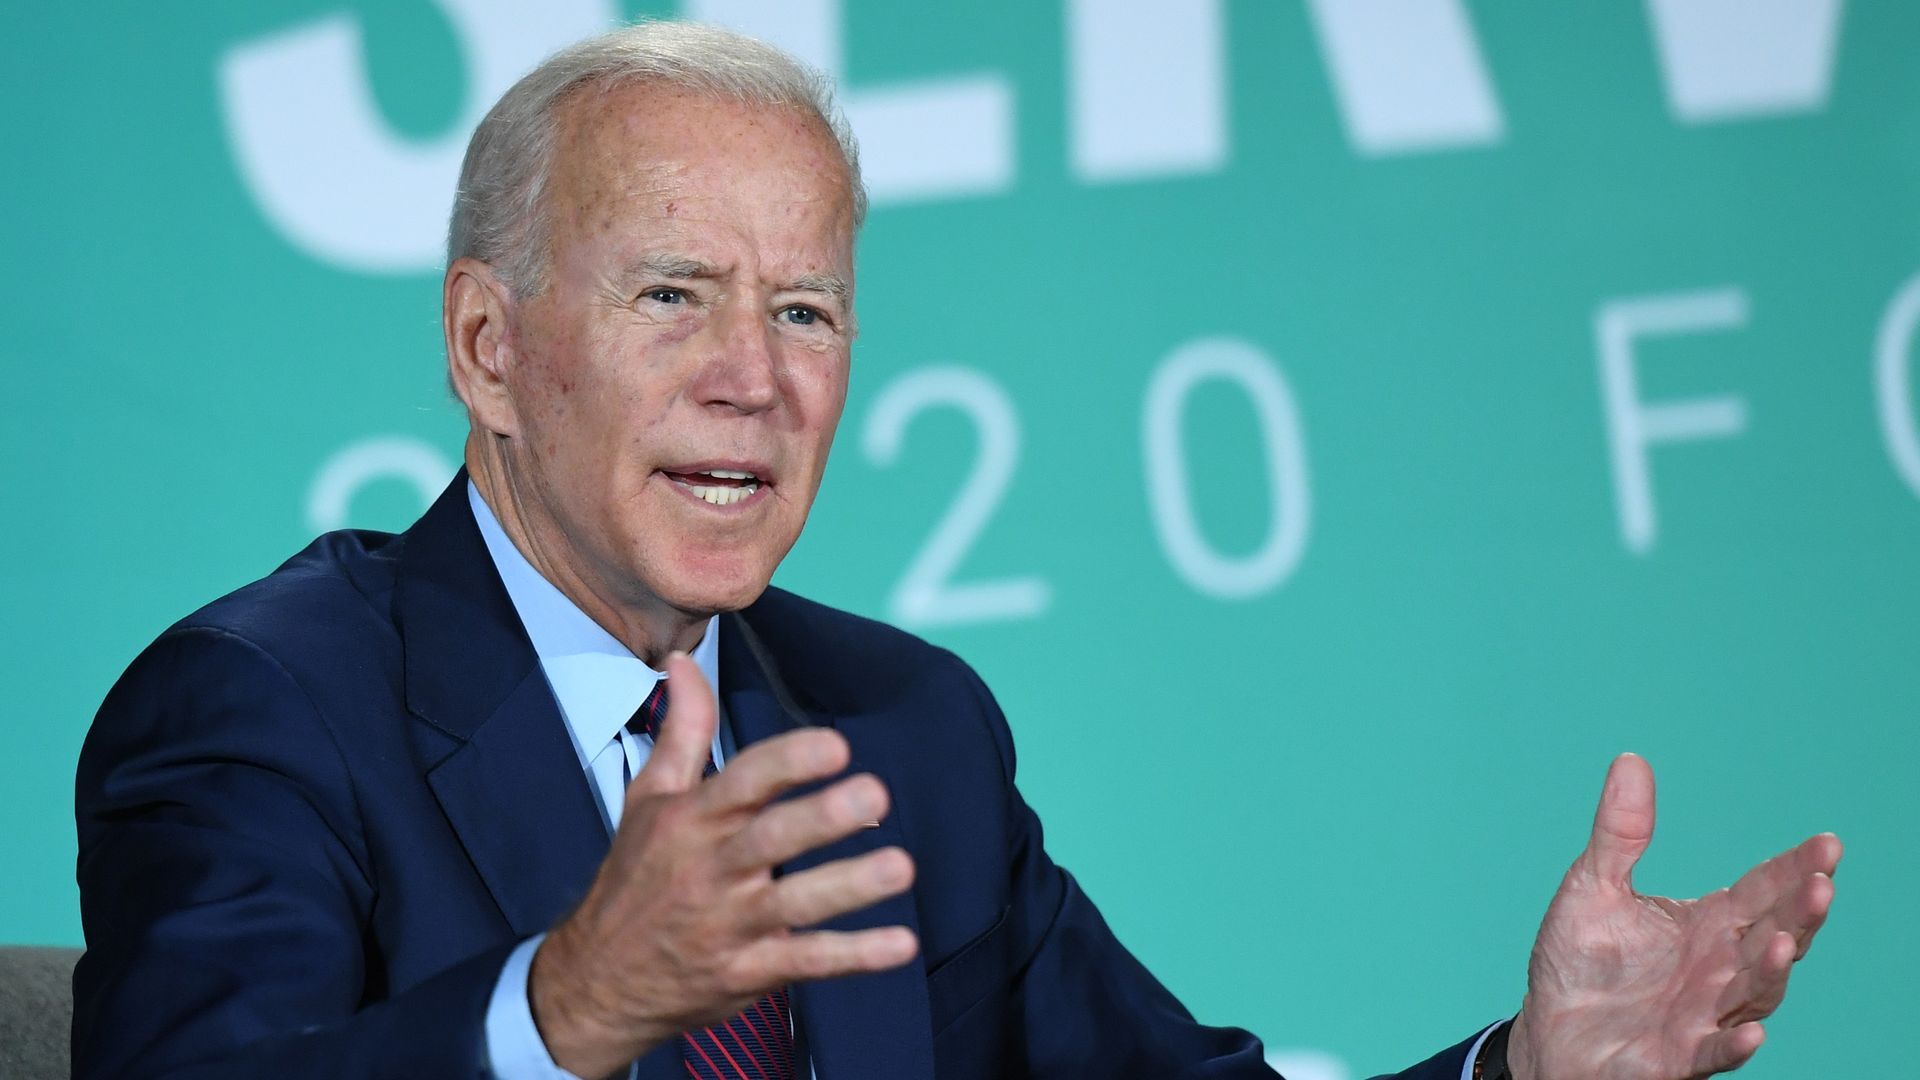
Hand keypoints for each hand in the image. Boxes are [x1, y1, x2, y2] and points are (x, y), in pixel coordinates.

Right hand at [527, 653, 918, 1077]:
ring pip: (795, 904)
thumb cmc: (635, 878)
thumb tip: (682, 661)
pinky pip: (807, 962)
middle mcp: (711, 869)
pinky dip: (855, 955)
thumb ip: (681, 730)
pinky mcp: (748, 973)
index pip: (741, 782)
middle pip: (771, 839)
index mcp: (692, 819)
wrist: (597, 983)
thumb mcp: (648, 799)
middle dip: (823, 817)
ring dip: (849, 886)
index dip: (787, 762)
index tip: (835, 745)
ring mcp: (730, 925)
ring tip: (901, 867)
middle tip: (876, 794)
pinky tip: (902, 944)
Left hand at [1507, 754, 1839, 1079]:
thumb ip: (1620, 832)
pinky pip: (1712, 1050)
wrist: (1547, 1029)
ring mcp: (1702, 1013)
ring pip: (1753, 992)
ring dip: (1770, 971)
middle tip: (1820, 884)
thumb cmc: (1580, 962)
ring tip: (1782, 941)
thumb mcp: (1593, 886)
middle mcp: (1717, 968)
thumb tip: (1631, 759)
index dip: (1794, 869)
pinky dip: (1733, 1042)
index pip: (1761, 891)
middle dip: (1798, 913)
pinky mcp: (1676, 1055)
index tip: (1827, 844)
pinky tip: (1751, 1032)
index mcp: (1706, 925)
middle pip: (1772, 937)